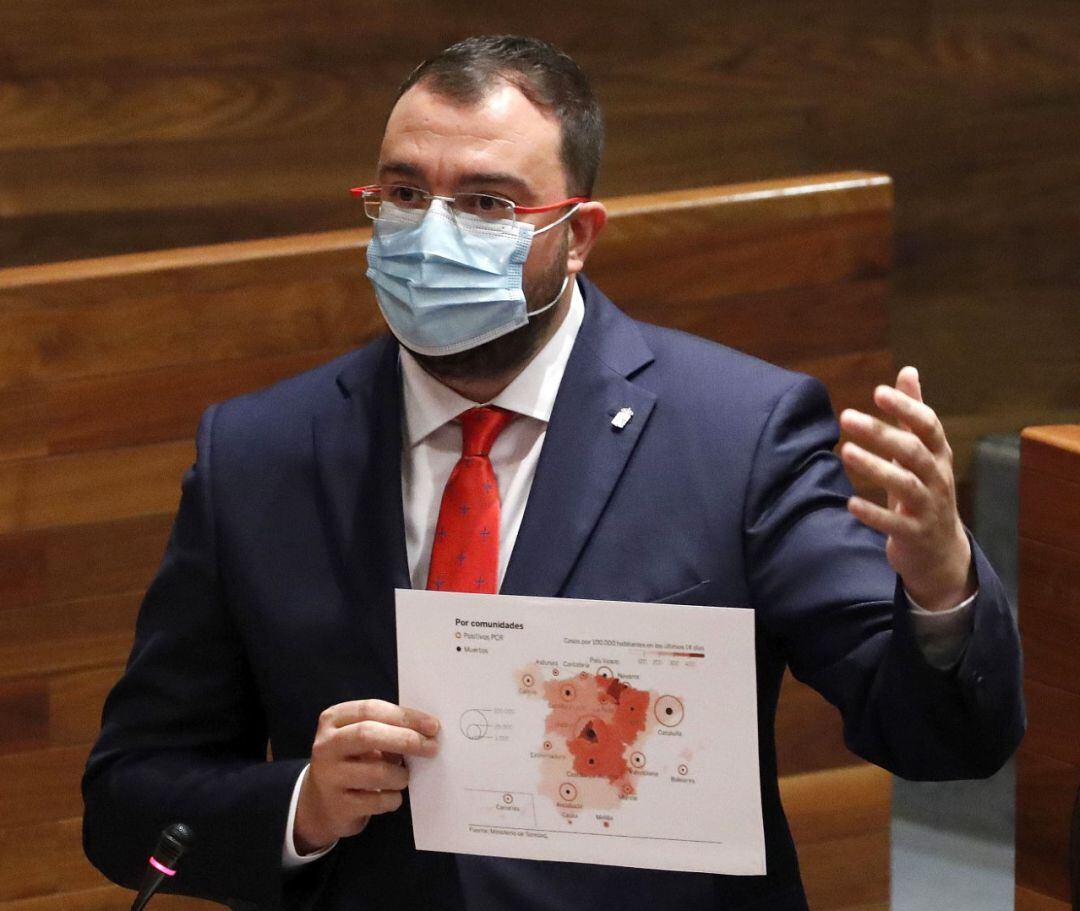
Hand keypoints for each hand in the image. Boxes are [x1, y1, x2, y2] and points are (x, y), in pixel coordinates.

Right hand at [293, 699, 439, 854]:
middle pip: (369, 735)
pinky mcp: (338, 806)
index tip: (432, 725)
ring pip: (376, 772)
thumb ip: (385, 729)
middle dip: (406, 739)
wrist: (319, 804)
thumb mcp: (359, 739)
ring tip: (403, 776)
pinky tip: (392, 796)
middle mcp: (326, 745)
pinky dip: (393, 798)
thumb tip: (426, 732)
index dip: (405, 716)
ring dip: (400, 775)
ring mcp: (329, 777)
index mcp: (333, 719)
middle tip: (432, 747)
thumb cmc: (350, 762)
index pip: (371, 709)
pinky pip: (377, 801)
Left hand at [839, 366, 974, 611]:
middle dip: (881, 433)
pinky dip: (873, 514)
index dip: (907, 407)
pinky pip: (894, 524)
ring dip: (875, 467)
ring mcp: (928, 508)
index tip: (879, 391)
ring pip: (906, 485)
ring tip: (845, 451)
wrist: (940, 550)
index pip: (928, 426)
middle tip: (846, 416)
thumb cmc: (925, 490)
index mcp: (939, 455)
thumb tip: (908, 370)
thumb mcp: (922, 452)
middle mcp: (938, 478)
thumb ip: (913, 413)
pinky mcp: (914, 534)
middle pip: (913, 451)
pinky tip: (850, 503)